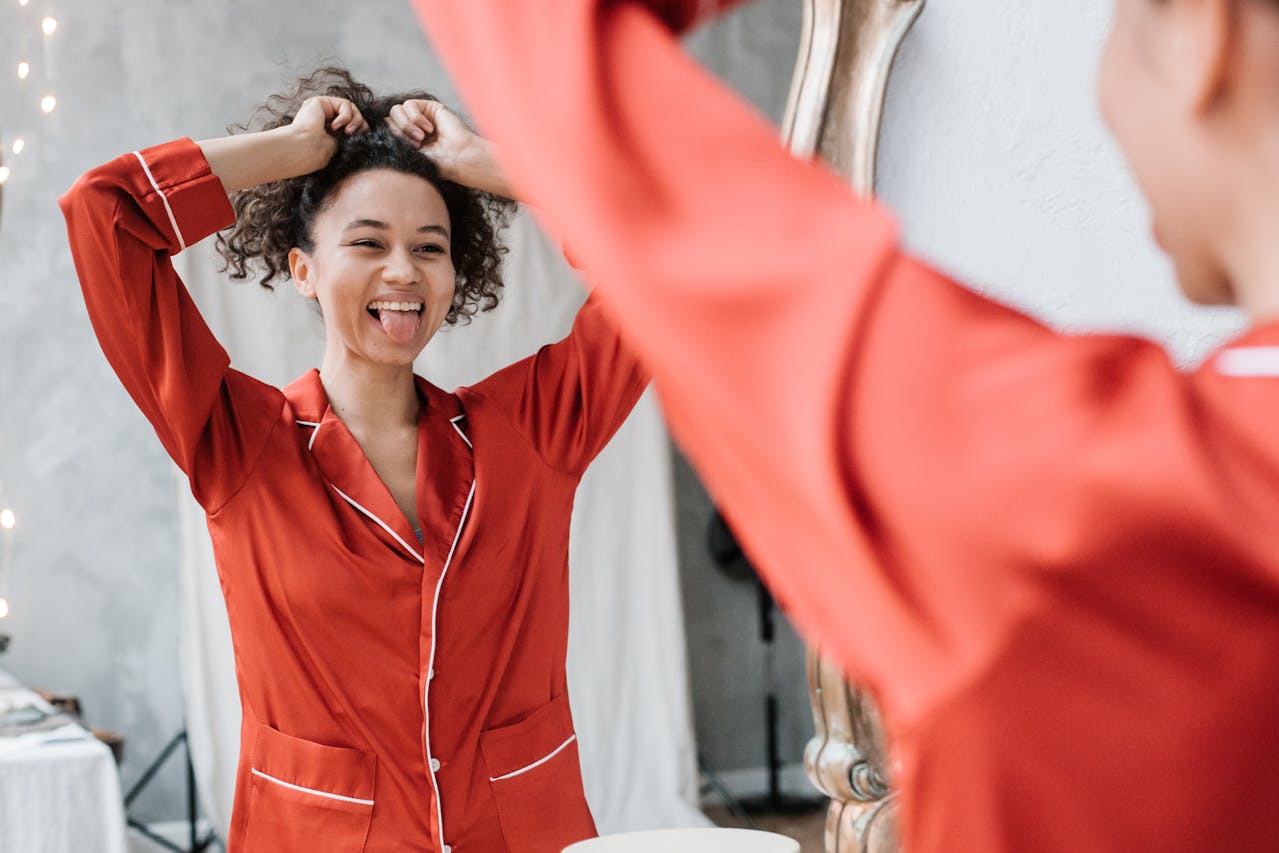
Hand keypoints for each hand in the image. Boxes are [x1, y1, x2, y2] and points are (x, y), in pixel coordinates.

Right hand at [290, 96, 369, 168]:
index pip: (354, 126)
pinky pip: (345, 104)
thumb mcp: (341, 146)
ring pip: (352, 108)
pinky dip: (346, 116)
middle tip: (353, 136)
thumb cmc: (319, 155)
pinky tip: (335, 126)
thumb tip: (366, 130)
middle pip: (355, 115)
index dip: (362, 131)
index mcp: (330, 132)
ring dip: (355, 121)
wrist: (305, 151)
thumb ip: (352, 137)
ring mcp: (322, 110)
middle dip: (360, 125)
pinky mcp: (320, 102)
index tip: (360, 140)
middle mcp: (325, 120)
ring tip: (347, 132)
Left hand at [386, 99, 509, 195]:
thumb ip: (394, 136)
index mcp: (406, 137)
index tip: (407, 149)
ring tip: (422, 137)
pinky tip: (429, 129)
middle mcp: (412, 125)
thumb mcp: (408, 151)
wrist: (457, 159)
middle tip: (416, 144)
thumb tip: (383, 120)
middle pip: (390, 117)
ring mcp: (421, 115)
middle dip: (400, 131)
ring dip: (407, 125)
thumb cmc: (436, 162)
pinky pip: (409, 104)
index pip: (386, 127)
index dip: (391, 136)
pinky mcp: (430, 107)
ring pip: (396, 109)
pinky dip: (416, 118)